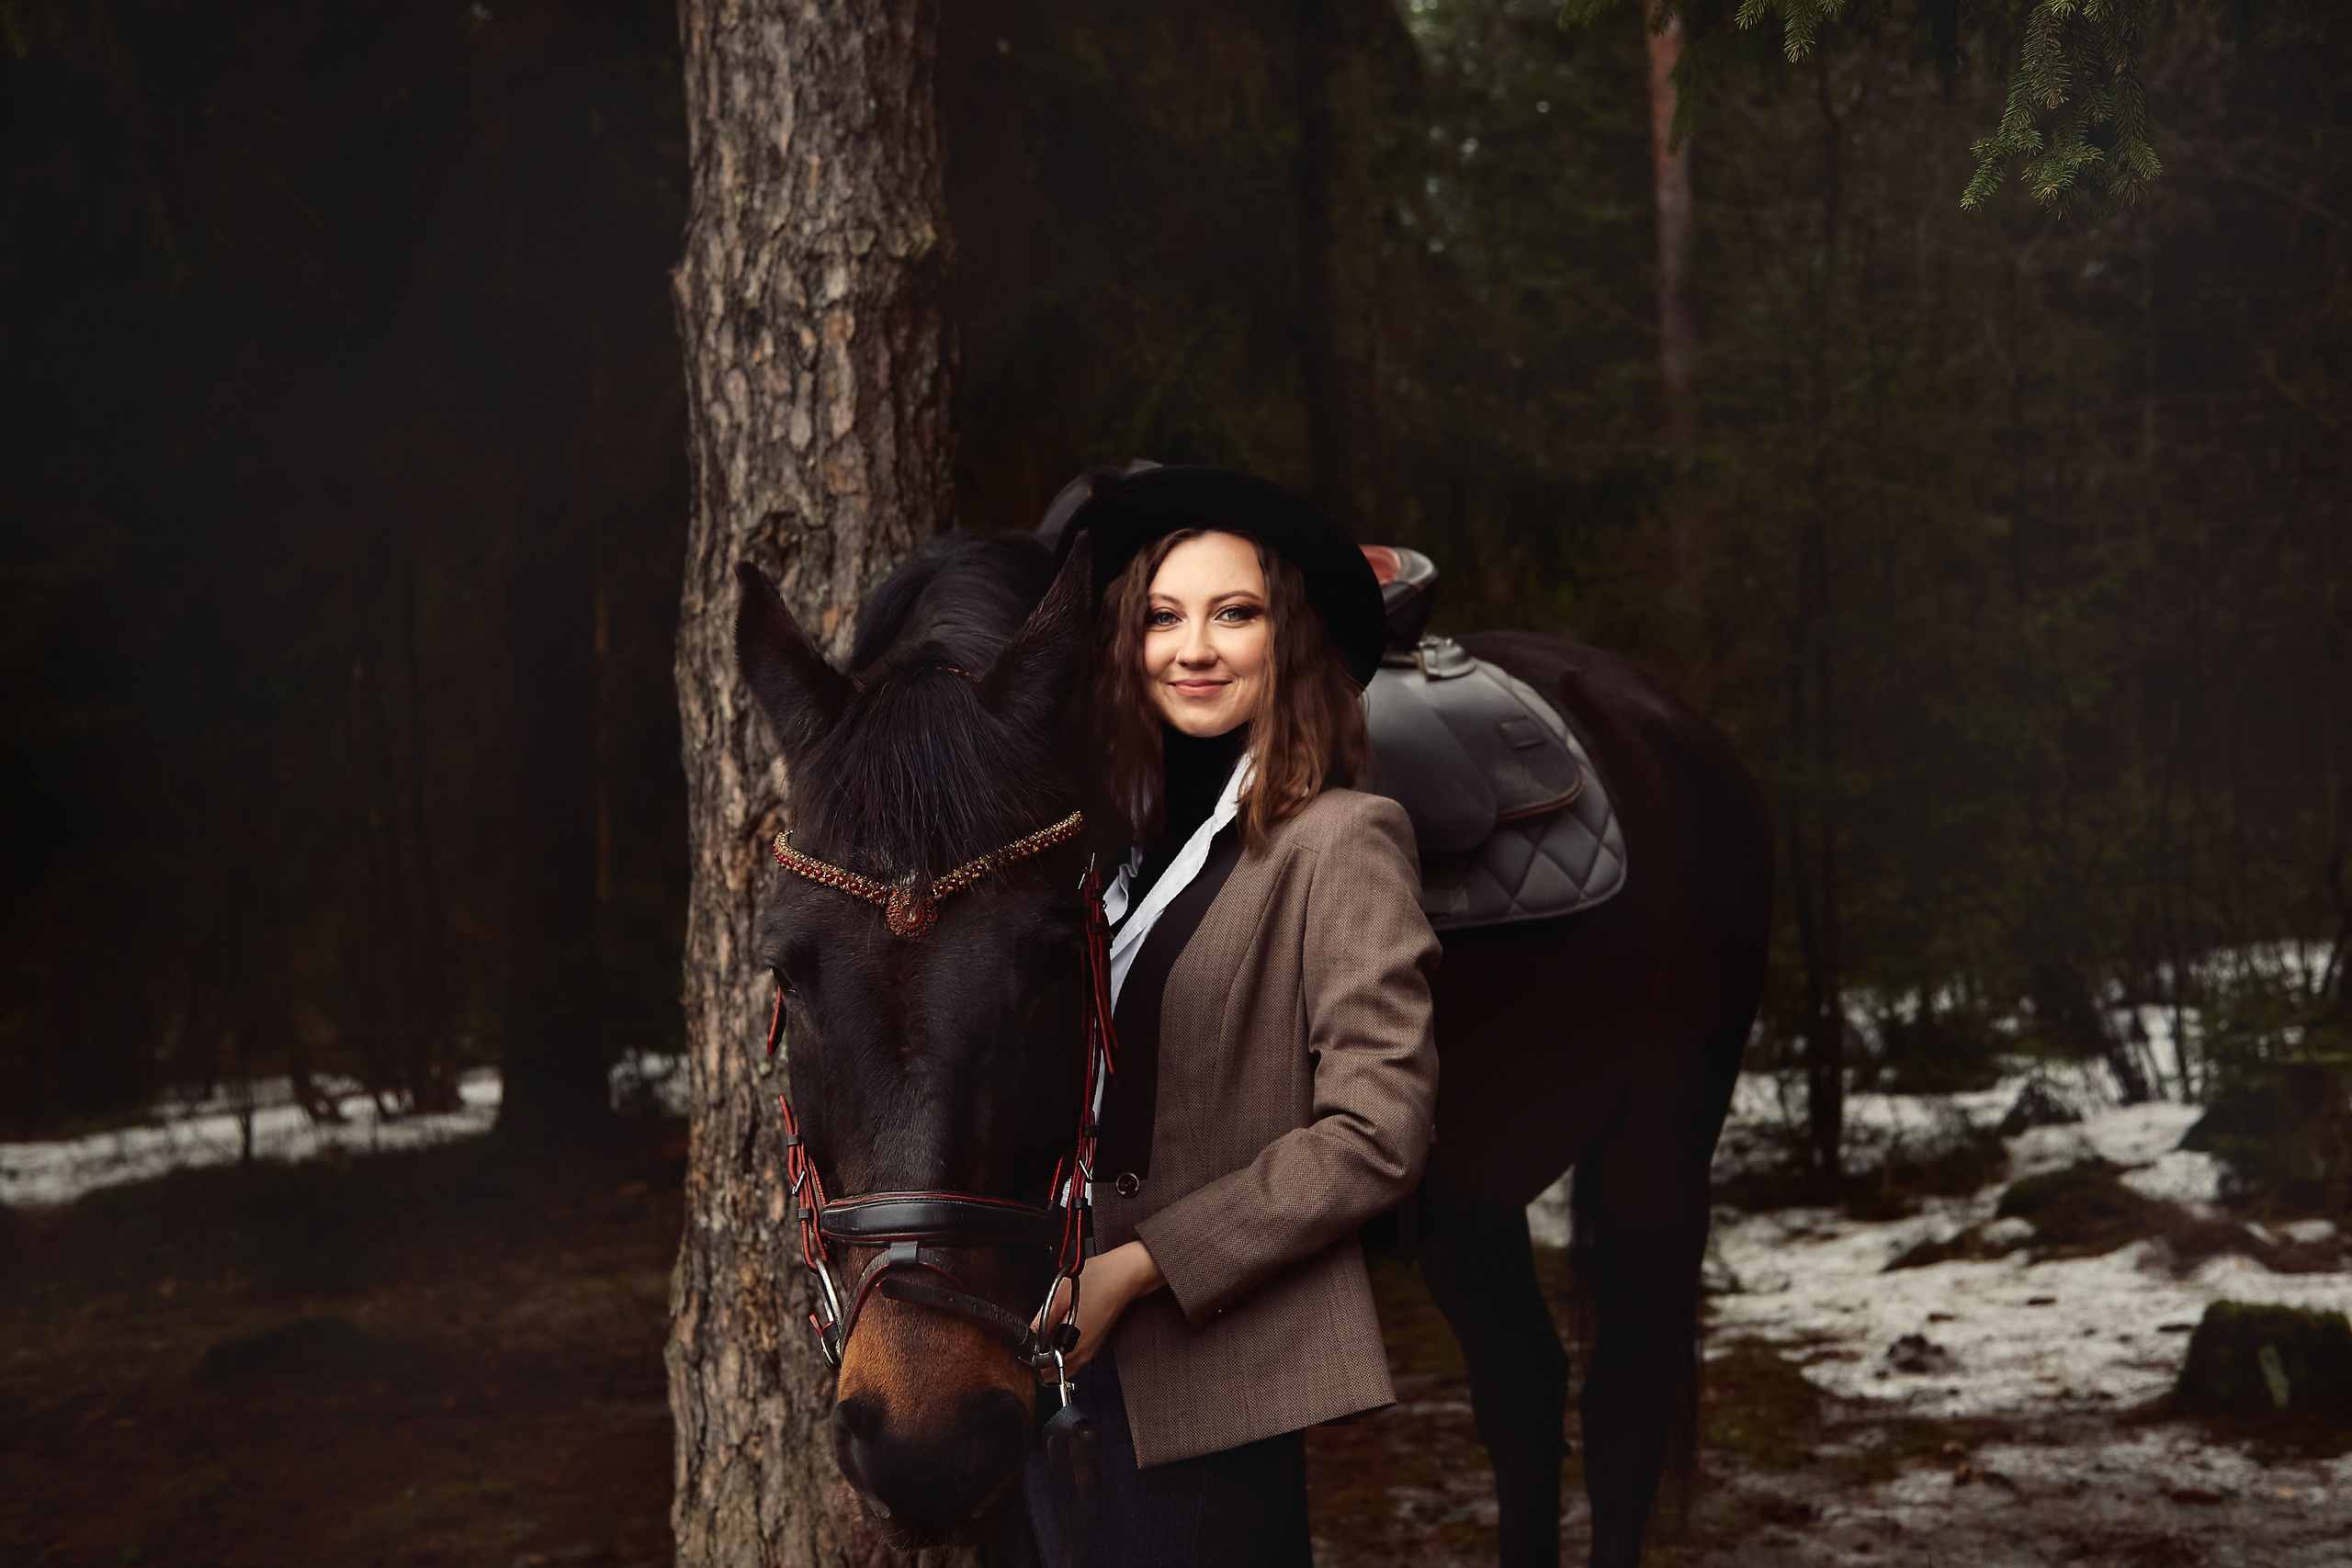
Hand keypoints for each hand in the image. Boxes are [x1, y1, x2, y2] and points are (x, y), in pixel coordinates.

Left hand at [1035, 1240, 1163, 1373]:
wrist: (1124, 1277)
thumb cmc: (1098, 1282)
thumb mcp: (1059, 1296)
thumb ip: (1041, 1320)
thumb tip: (1029, 1334)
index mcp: (1071, 1347)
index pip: (1041, 1370)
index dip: (1031, 1357)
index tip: (1029, 1342)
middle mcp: (1082, 1355)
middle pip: (1052, 1373)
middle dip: (1041, 1358)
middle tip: (1038, 1335)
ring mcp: (1089, 1351)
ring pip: (1062, 1367)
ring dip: (1052, 1355)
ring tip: (1051, 1330)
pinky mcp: (1094, 1345)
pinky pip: (1073, 1356)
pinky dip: (1063, 1349)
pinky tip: (1063, 1328)